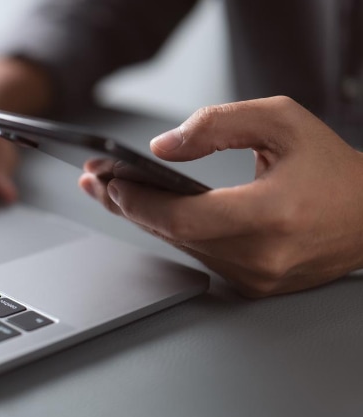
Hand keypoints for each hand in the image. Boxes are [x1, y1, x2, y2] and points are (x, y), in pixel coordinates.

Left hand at [79, 96, 362, 297]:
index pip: (184, 218)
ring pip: (181, 247)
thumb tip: (163, 148)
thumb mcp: (281, 121)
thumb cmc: (331, 166)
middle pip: (172, 235)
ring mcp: (257, 277)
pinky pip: (198, 255)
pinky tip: (150, 210)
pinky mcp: (253, 284)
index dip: (140, 201)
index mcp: (272, 216)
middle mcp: (263, 256)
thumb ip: (217, 125)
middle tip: (96, 180)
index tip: (109, 179)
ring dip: (144, 218)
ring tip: (113, 190)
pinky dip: (172, 231)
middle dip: (128, 205)